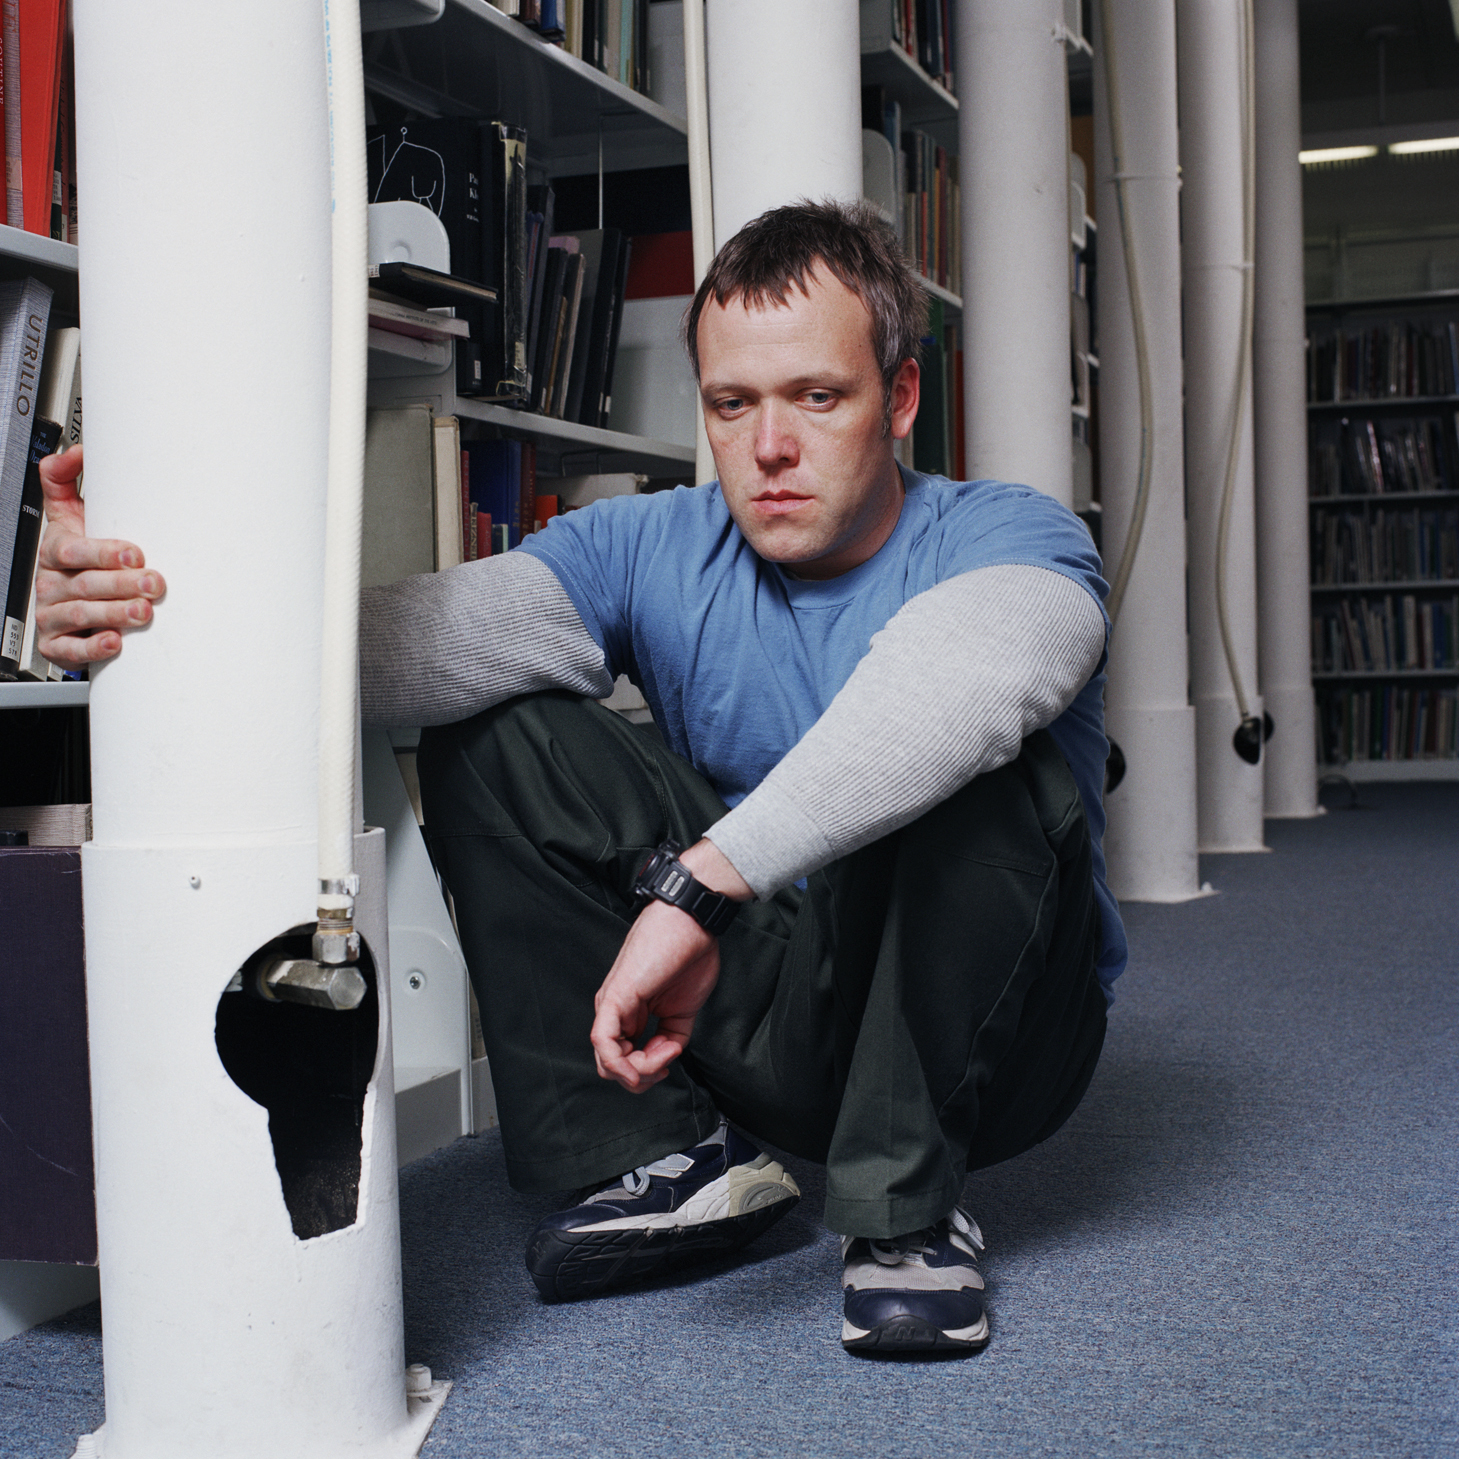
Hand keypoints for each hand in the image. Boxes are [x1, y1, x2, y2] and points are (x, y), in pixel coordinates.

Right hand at [33, 445, 165, 668]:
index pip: (74, 550)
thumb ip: (65, 480)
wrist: (66, 598)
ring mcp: (52, 614)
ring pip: (81, 615)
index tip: (136, 554)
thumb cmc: (78, 555)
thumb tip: (77, 451)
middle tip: (155, 583)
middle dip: (122, 584)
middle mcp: (52, 582)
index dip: (104, 552)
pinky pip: (70, 650)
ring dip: (114, 614)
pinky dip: (92, 648)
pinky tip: (114, 642)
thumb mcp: (69, 515)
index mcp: (57, 550)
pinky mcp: (56, 643)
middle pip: (84, 584)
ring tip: (144, 612)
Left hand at [589, 839, 751, 1093]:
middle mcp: (615, 1011)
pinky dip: (623, 1063)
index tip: (672, 1059)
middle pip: (612, 1067)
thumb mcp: (683, 1010)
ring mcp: (611, 1005)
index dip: (648, 1072)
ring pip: (606, 1062)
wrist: (691, 923)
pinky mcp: (613, 998)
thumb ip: (671, 1037)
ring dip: (639, 1072)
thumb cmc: (689, 955)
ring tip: (666, 1053)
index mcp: (630, 1013)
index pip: (624, 1060)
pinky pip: (604, 1042)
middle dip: (642, 1078)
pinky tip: (649, 1059)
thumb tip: (665, 1057)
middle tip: (667, 1061)